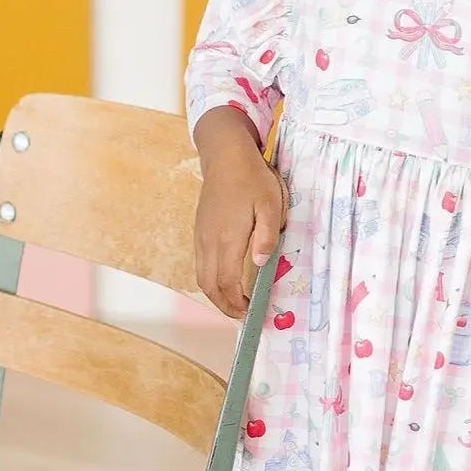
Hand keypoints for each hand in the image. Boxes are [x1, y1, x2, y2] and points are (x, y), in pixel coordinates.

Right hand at [193, 110, 287, 319]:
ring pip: (201, 276)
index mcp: (228, 239)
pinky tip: (224, 279)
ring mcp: (201, 236)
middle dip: (224, 305)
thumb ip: (267, 235)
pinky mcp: (199, 230)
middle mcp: (209, 242)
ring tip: (234, 302)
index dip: (236, 303)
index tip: (250, 313)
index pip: (227, 283)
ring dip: (216, 295)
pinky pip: (200, 264)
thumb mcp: (271, 204)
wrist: (225, 156)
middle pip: (210, 286)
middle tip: (242, 315)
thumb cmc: (252, 178)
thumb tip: (259, 264)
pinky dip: (210, 280)